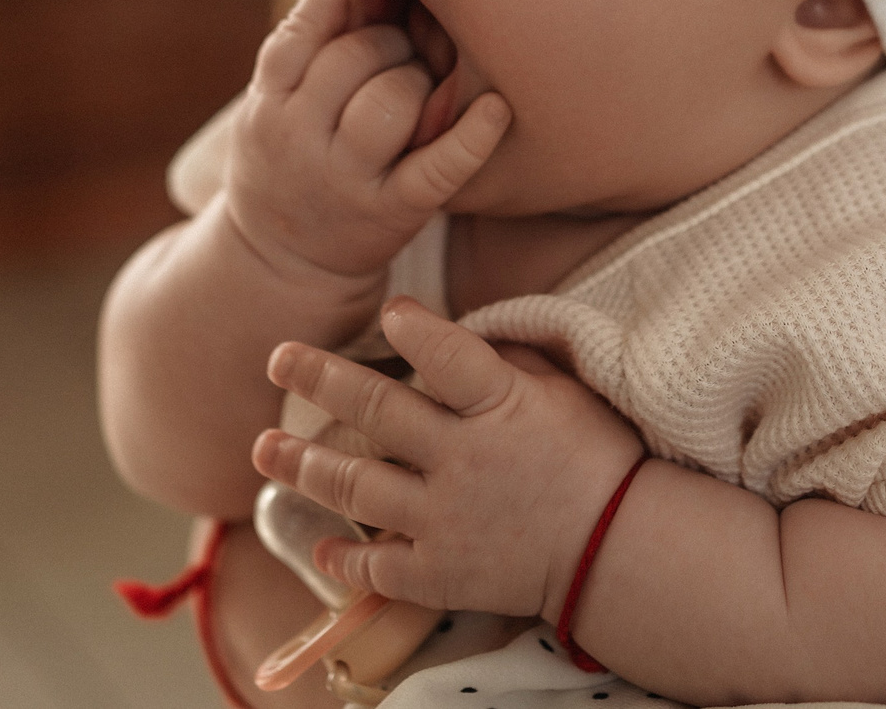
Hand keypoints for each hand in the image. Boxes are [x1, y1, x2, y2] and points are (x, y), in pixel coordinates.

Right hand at [221, 0, 509, 291]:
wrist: (281, 266)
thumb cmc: (290, 155)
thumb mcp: (276, 97)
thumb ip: (309, 32)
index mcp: (269, 100)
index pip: (305, 30)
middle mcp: (299, 138)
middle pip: (355, 57)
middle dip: (390, 41)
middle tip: (403, 49)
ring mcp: (346, 178)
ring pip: (391, 99)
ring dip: (418, 80)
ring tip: (420, 86)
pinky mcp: (392, 213)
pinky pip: (437, 167)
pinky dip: (472, 137)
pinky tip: (498, 108)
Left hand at [252, 297, 644, 620]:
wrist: (621, 552)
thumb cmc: (598, 460)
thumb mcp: (564, 393)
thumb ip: (507, 362)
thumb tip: (457, 331)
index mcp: (501, 406)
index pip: (446, 355)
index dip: (413, 329)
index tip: (387, 311)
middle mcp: (464, 460)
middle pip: (377, 411)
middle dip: (320, 379)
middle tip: (278, 358)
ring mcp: (447, 521)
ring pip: (357, 486)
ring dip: (305, 464)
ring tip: (265, 448)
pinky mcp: (442, 575)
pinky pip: (378, 567)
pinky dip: (343, 559)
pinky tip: (316, 548)